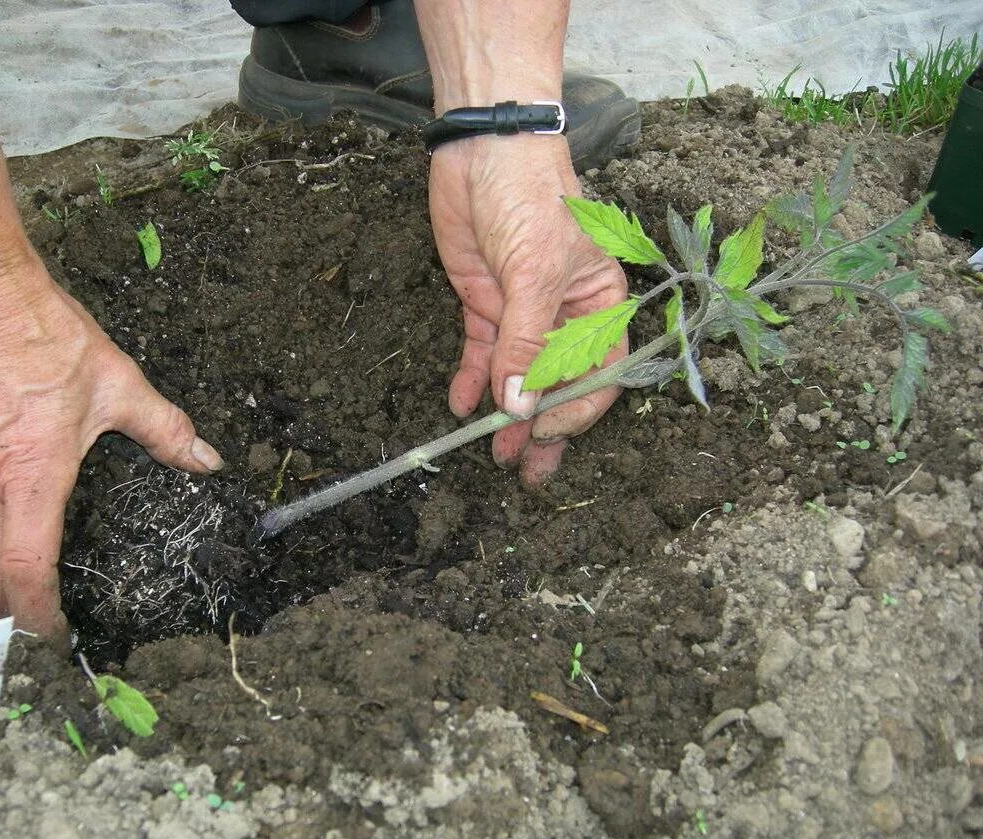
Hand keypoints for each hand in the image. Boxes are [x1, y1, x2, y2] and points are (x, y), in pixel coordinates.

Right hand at [0, 261, 221, 646]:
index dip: (38, 616)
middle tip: (41, 622)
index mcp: (30, 476)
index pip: (25, 572)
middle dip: (11, 610)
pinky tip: (2, 523)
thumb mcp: (117, 381)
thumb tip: (205, 459)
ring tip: (22, 587)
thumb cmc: (39, 332)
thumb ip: (164, 428)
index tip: (56, 635)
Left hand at [428, 134, 628, 483]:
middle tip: (524, 470)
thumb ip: (527, 341)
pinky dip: (471, 381)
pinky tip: (459, 406)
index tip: (542, 428)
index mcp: (601, 305)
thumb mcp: (534, 270)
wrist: (482, 147)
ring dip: (505, 415)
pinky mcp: (486, 305)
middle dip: (541, 428)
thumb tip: (519, 405)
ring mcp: (523, 313)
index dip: (574, 408)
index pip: (598, 373)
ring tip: (492, 453)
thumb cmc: (531, 196)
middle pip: (558, 385)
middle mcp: (565, 316)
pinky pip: (482, 355)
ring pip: (518, 378)